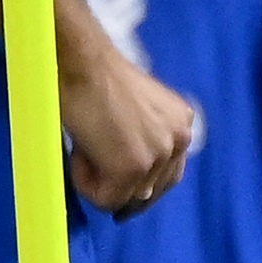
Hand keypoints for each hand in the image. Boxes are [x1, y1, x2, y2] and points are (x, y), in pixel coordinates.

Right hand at [61, 45, 198, 219]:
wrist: (82, 64)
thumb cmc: (94, 78)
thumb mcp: (134, 109)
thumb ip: (143, 138)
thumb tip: (133, 181)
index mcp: (182, 123)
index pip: (169, 174)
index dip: (140, 185)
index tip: (119, 193)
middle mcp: (180, 139)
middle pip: (152, 192)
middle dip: (122, 192)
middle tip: (95, 187)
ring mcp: (159, 155)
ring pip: (127, 197)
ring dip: (99, 182)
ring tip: (82, 151)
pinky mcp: (133, 167)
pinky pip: (106, 198)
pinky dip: (85, 182)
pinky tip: (79, 153)